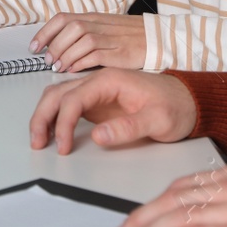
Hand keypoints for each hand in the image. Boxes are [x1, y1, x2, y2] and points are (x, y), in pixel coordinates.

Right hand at [28, 68, 196, 154]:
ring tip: (39, 139)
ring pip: (58, 97)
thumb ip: (128, 128)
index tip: (63, 146)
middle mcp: (99, 82)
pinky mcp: (97, 103)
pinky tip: (53, 132)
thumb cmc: (176, 106)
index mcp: (110, 80)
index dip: (63, 123)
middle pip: (57, 93)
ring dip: (44, 116)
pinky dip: (55, 117)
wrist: (189, 102)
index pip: (74, 98)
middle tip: (37, 142)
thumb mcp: (158, 120)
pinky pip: (67, 105)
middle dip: (42, 117)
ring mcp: (96, 92)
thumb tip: (98, 136)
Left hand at [31, 12, 147, 72]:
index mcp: (95, 17)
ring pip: (81, 39)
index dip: (45, 32)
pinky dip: (81, 62)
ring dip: (65, 54)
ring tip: (57, 67)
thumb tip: (59, 46)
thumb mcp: (105, 29)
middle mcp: (101, 24)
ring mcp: (112, 37)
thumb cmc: (132, 37)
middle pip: (70, 28)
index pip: (63, 18)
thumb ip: (85, 34)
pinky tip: (74, 70)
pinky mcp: (121, 52)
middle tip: (46, 60)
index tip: (34, 46)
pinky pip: (96, 55)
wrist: (160, 40)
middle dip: (54, 45)